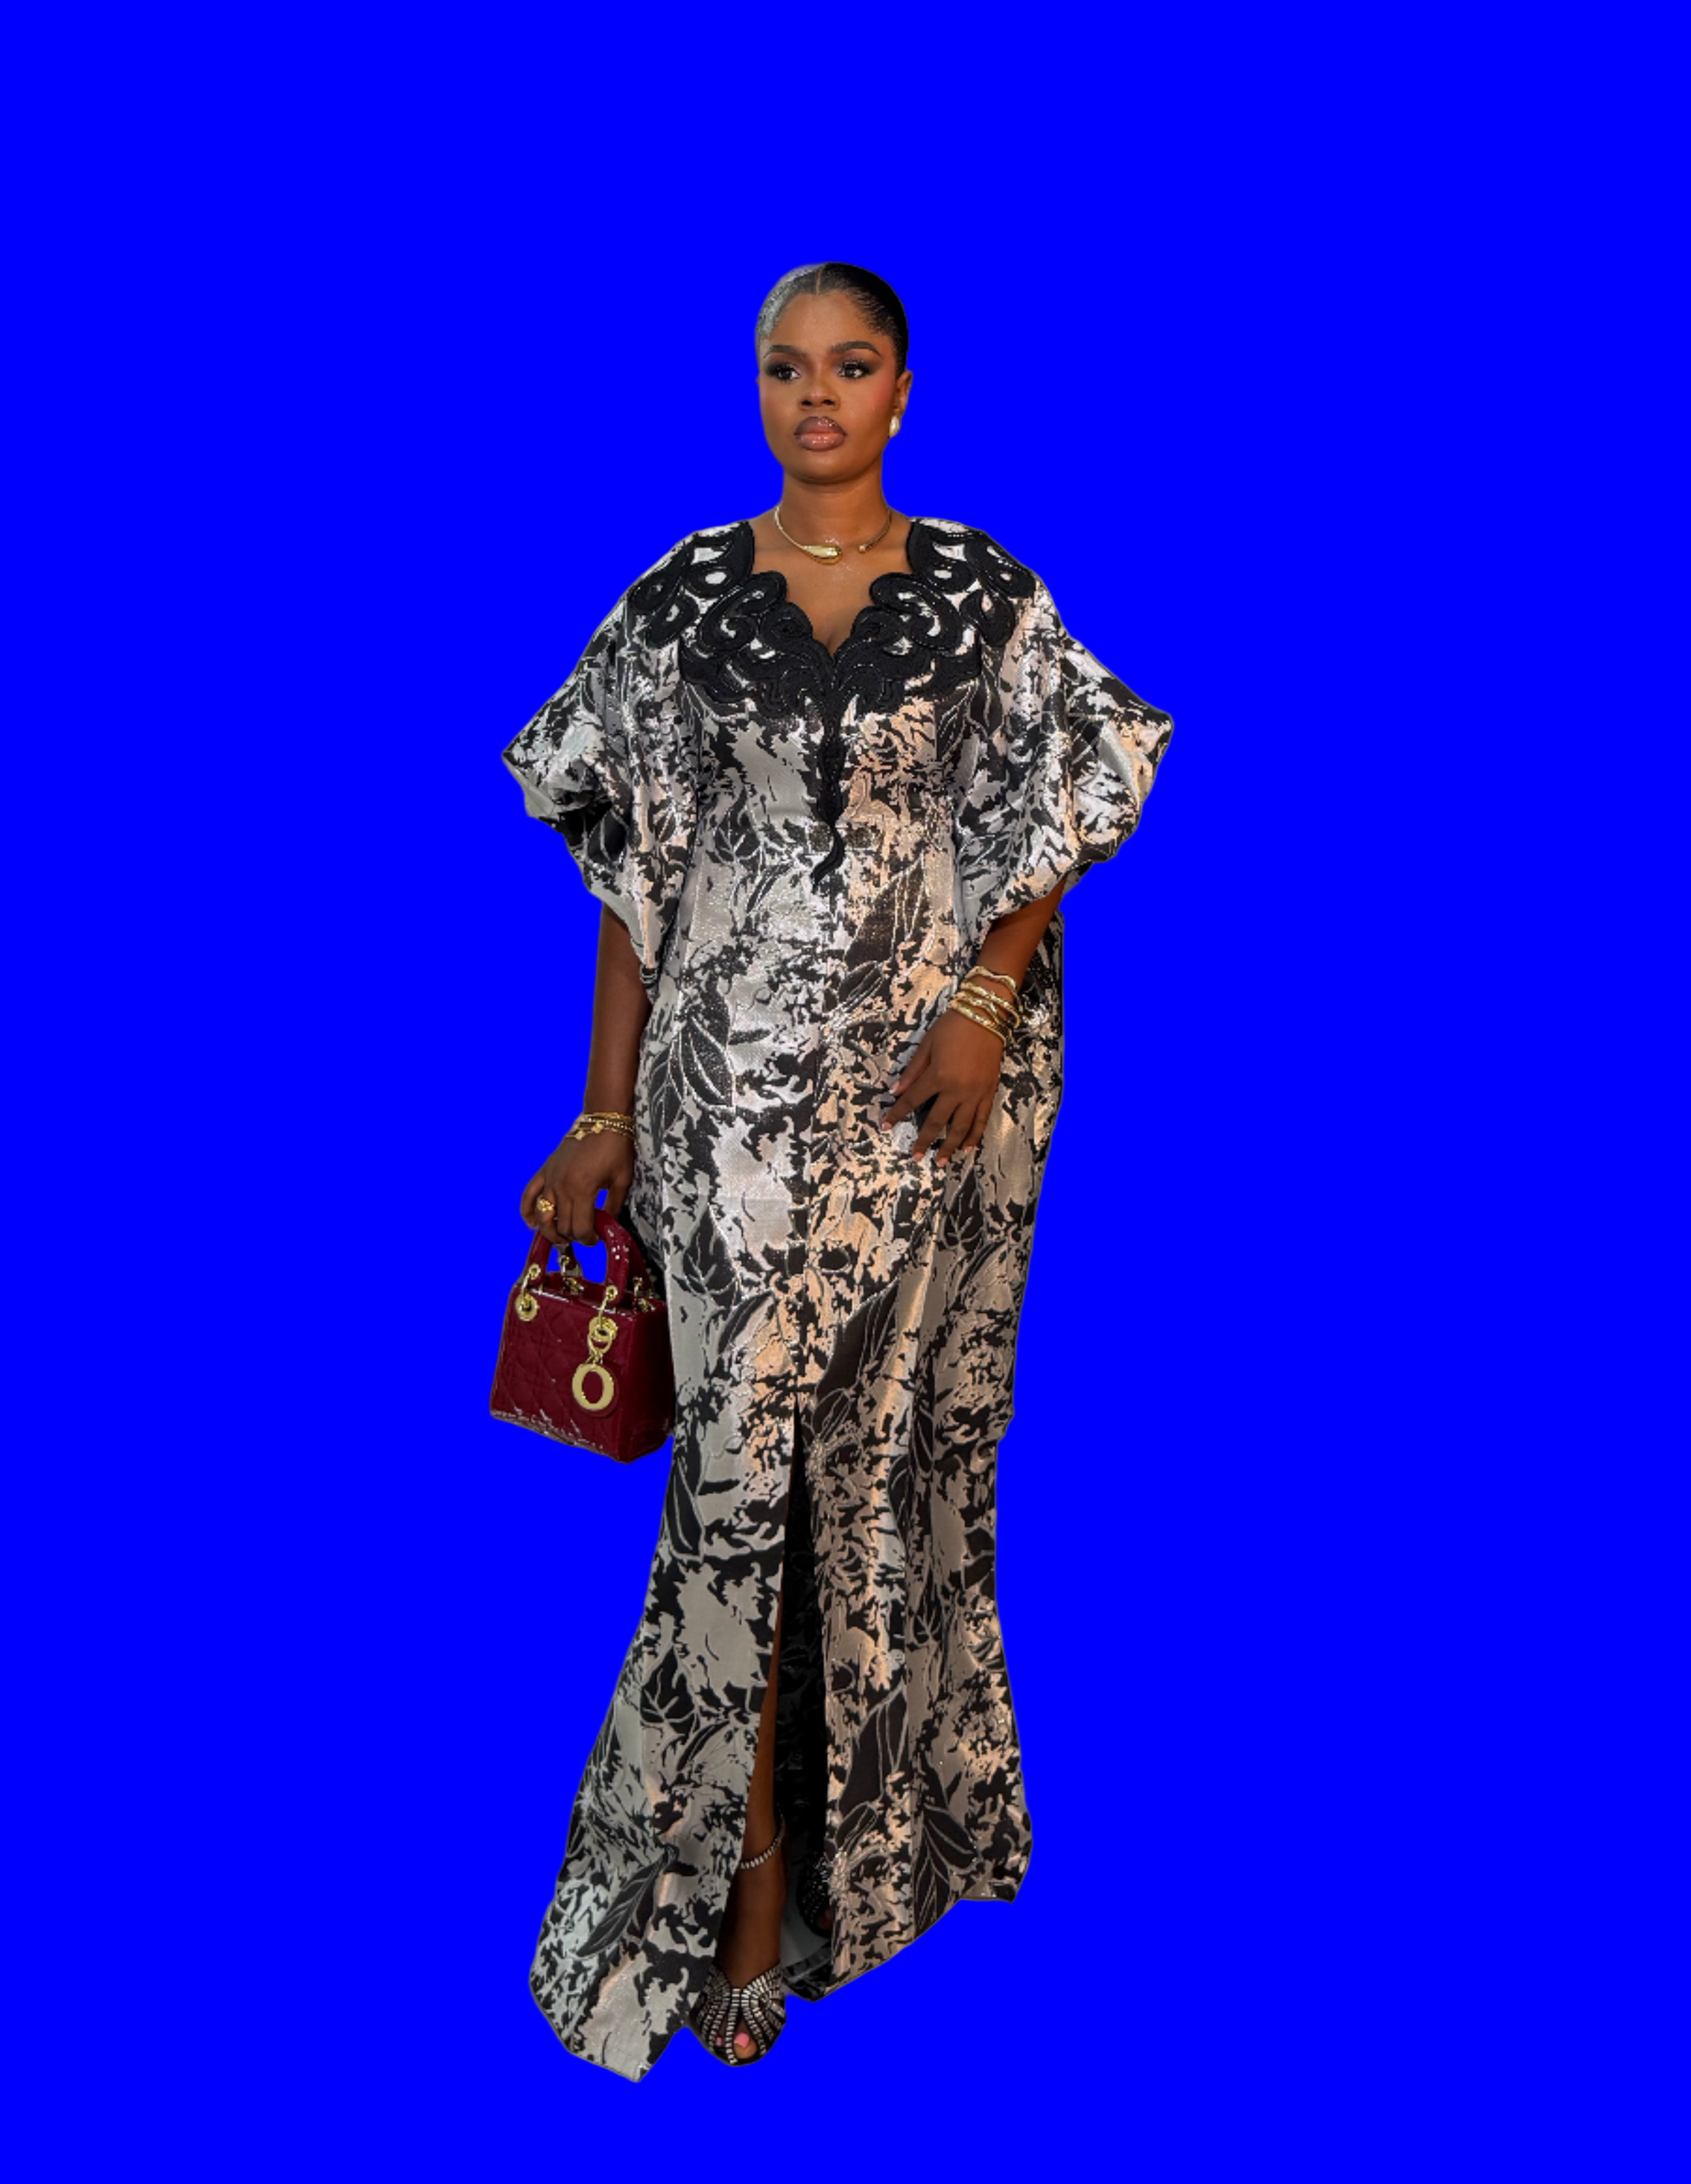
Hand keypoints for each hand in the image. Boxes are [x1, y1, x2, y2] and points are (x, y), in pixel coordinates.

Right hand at [520, 1128, 634, 1248]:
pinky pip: (529, 1193)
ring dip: (550, 1231)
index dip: (588, 1239)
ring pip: (543, 1215)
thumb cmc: (616, 1148)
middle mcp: (562, 1187)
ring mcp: (551, 1178)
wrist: (603, 1119)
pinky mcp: (545, 1170)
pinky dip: (527, 1209)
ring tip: (560, 1238)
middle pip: (562, 1224)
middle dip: (574, 1236)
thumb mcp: (622, 1180)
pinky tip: (531, 1222)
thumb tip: (608, 1225)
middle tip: (584, 1236)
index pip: (579, 1227)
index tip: (596, 1239)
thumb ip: (613, 1206)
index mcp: (583, 1190)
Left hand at [880, 1009, 1003, 1164]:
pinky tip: (968, 1148)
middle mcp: (957, 1090)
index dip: (897, 1114)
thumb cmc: (953, 1026)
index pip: (913, 1101)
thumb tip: (896, 1090)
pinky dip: (975, 1135)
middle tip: (915, 1157)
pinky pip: (982, 1118)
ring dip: (950, 1146)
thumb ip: (912, 1071)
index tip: (886, 1126)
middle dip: (924, 1141)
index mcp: (938, 1076)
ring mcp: (975, 1093)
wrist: (986, 1015)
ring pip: (961, 1127)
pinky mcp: (989, 1092)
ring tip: (941, 1161)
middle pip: (937, 1121)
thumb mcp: (927, 1044)